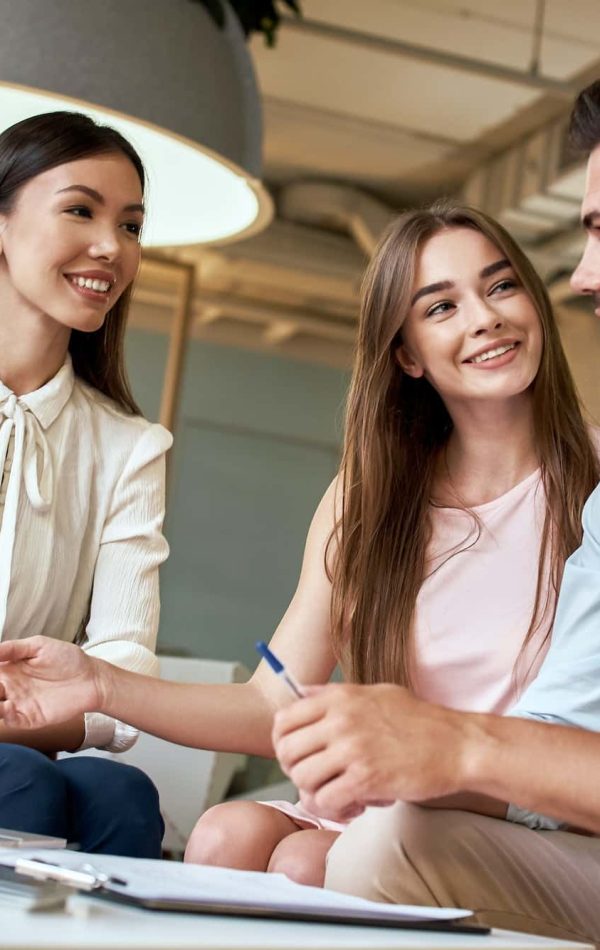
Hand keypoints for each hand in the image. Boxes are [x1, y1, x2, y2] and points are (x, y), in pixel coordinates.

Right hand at [0, 636, 102, 728]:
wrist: (91, 678)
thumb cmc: (68, 658)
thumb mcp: (39, 646)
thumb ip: (13, 648)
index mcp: (10, 669)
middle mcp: (10, 688)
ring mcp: (18, 704)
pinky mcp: (28, 718)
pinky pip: (9, 720)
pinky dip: (1, 715)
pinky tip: (2, 707)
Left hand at [273, 683, 471, 822]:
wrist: (458, 745)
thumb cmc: (420, 721)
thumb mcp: (375, 693)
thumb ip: (335, 694)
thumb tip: (301, 692)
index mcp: (339, 698)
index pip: (283, 720)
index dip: (283, 743)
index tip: (297, 756)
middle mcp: (340, 720)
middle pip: (287, 752)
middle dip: (296, 771)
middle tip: (318, 778)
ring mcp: (352, 749)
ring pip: (302, 779)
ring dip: (316, 792)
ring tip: (339, 793)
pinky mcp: (366, 778)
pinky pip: (326, 800)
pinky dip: (336, 809)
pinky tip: (356, 804)